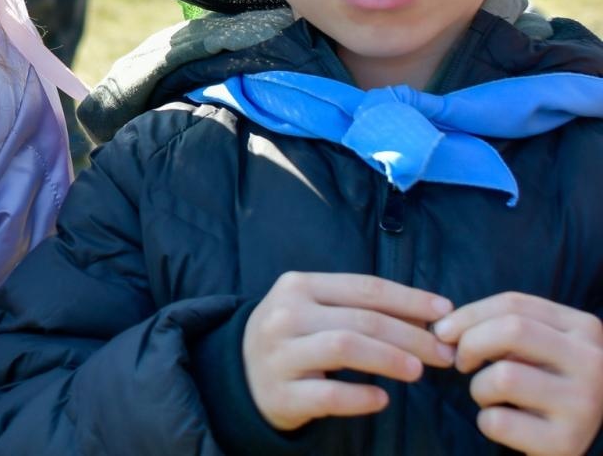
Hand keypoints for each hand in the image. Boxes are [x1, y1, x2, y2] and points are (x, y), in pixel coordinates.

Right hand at [243, 272, 454, 430]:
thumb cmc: (292, 336)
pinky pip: (328, 395)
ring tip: (419, 372)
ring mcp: (280, 354)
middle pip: (360, 319)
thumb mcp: (315, 310)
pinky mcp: (281, 393)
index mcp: (297, 286)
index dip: (409, 299)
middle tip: (444, 354)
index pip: (364, 288)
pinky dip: (360, 397)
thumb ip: (359, 309)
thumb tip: (425, 317)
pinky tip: (382, 399)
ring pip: (344, 348)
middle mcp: (285, 315)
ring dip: (389, 359)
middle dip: (411, 336)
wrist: (240, 373)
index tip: (445, 312)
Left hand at [435, 292, 602, 455]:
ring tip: (490, 397)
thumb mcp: (538, 347)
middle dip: (470, 343)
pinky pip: (498, 421)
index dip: (467, 314)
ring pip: (503, 377)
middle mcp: (592, 363)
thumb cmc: (545, 384)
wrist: (577, 439)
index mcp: (584, 329)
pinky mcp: (566, 442)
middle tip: (461, 362)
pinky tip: (505, 424)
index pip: (514, 304)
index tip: (443, 330)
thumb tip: (445, 328)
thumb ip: (503, 327)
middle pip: (512, 331)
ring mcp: (583, 403)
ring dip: (479, 388)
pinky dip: (486, 421)